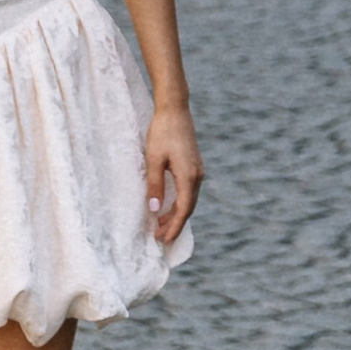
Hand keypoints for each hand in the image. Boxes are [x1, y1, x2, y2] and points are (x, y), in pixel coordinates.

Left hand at [145, 104, 201, 244]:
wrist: (175, 109)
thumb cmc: (162, 132)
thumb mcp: (153, 159)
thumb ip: (155, 185)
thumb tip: (155, 209)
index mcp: (188, 177)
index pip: (183, 210)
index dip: (173, 227)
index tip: (163, 240)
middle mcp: (197, 176)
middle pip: (188, 208)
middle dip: (175, 224)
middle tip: (159, 238)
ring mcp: (197, 170)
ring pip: (188, 199)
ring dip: (176, 214)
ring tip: (161, 225)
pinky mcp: (194, 165)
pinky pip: (188, 190)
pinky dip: (179, 202)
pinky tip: (168, 205)